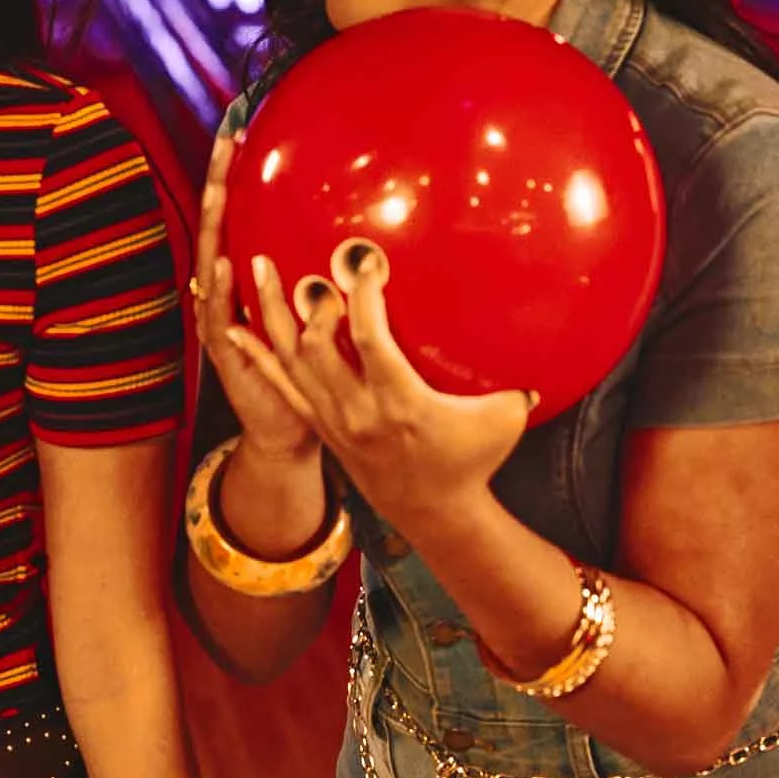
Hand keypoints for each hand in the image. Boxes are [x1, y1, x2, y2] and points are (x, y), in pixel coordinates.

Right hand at [193, 133, 319, 462]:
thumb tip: (389, 236)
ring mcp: (221, 319)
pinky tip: (226, 267)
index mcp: (248, 281)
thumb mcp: (330, 314)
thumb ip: (345, 275)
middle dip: (219, 184)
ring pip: (210, 263)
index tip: (243, 130)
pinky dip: (221, 292)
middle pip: (217, 226)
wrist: (288, 431)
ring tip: (220, 190)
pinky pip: (220, 317)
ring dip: (215, 227)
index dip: (238, 176)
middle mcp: (228, 292)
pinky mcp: (227, 353)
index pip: (240, 216)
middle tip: (227, 141)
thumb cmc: (315, 370)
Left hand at [246, 236, 533, 529]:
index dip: (363, 298)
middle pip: (315, 349)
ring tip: (257, 270)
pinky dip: (255, 357)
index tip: (363, 263)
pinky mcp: (321, 426)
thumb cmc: (472, 461)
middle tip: (303, 265)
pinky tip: (233, 331)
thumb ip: (518, 380)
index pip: (370, 341)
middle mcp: (357, 412)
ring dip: (271, 316)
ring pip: (289, 363)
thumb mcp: (503, 420)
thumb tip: (546, 333)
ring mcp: (333, 421)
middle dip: (307, 303)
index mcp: (400, 403)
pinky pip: (280, 387)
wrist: (436, 514)